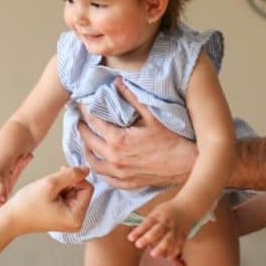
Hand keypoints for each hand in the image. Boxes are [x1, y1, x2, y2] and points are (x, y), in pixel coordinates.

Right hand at [2, 166, 93, 234]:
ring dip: (62, 186)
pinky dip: (59, 192)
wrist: (10, 218)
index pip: (88, 188)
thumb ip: (71, 174)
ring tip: (47, 191)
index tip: (60, 176)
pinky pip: (68, 197)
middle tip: (51, 184)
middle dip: (68, 183)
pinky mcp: (64, 216)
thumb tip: (87, 169)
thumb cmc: (27, 205)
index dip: (75, 178)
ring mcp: (70, 220)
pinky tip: (47, 194)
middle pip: (82, 190)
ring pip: (74, 192)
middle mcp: (76, 221)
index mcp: (76, 218)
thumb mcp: (50, 184)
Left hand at [77, 78, 196, 189]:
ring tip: (85, 142)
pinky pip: (106, 178)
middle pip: (89, 142)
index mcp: (118, 140)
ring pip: (93, 163)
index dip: (87, 112)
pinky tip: (99, 164)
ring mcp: (120, 173)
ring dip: (86, 151)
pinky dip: (99, 170)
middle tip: (79, 122)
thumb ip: (132, 98)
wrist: (185, 164)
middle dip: (82, 130)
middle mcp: (114, 158)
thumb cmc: (171, 139)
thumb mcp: (152, 115)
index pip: (94, 123)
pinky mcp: (127, 183)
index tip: (82, 106)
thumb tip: (118, 82)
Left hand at [127, 201, 196, 265]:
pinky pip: (179, 245)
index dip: (138, 231)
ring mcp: (175, 230)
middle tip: (138, 245)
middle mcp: (167, 222)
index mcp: (159, 215)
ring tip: (153, 254)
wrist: (187, 207)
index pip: (147, 223)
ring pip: (169, 239)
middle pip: (157, 231)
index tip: (130, 238)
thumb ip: (147, 222)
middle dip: (147, 238)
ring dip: (161, 247)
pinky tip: (167, 257)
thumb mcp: (156, 211)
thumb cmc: (167, 210)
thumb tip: (134, 235)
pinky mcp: (182, 236)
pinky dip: (173, 251)